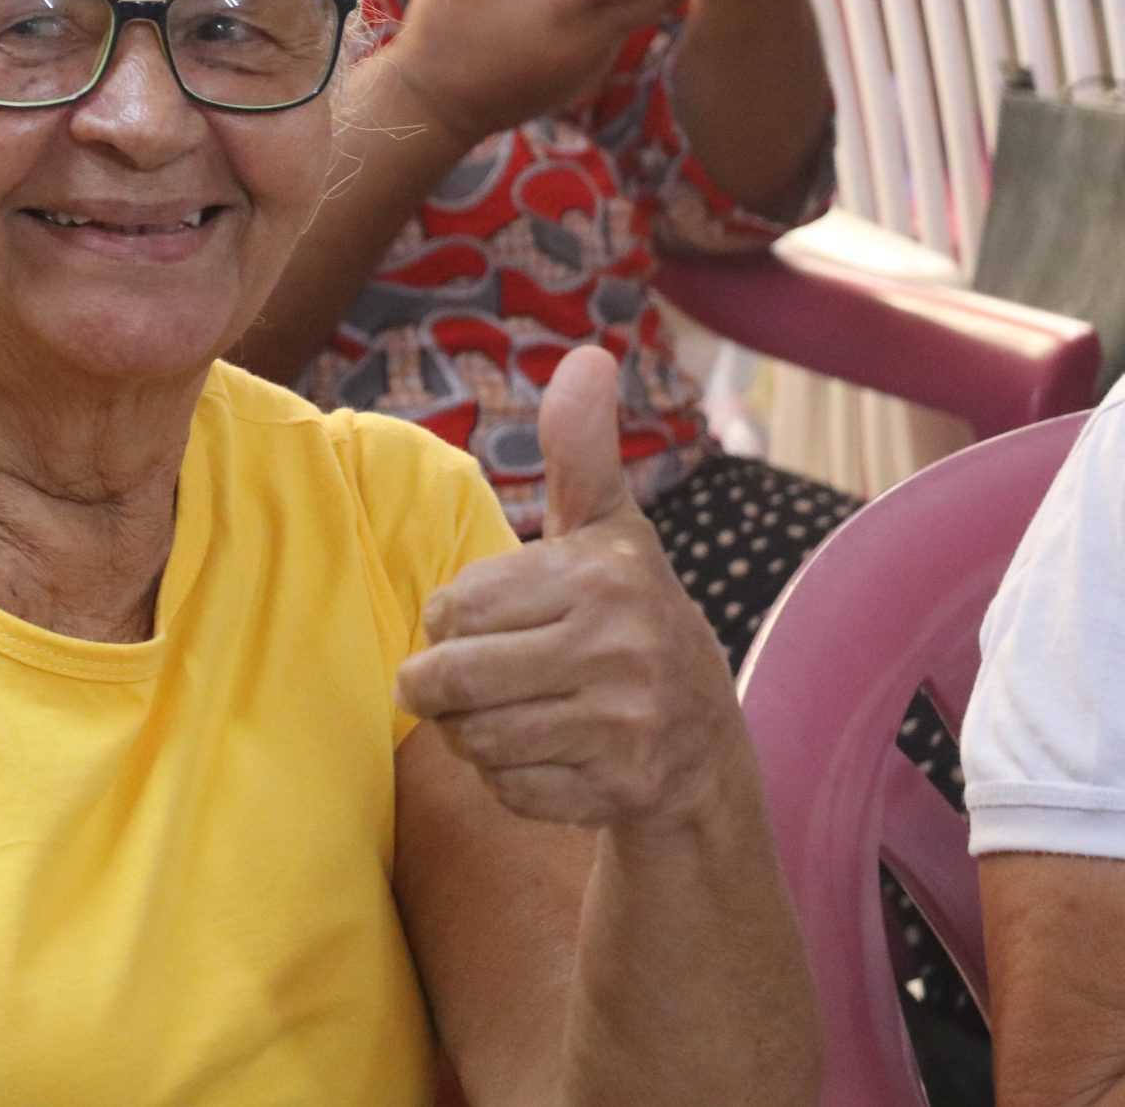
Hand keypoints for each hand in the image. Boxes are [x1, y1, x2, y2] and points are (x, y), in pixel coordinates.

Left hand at [396, 347, 746, 832]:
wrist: (703, 745)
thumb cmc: (627, 618)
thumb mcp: (607, 531)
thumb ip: (581, 452)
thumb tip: (586, 354)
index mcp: (607, 574)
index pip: (449, 607)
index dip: (452, 621)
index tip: (495, 622)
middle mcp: (625, 646)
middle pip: (449, 679)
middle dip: (442, 688)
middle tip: (476, 681)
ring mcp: (627, 725)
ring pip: (473, 740)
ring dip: (474, 735)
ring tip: (519, 713)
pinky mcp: (621, 792)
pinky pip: (506, 791)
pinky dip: (511, 782)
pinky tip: (556, 758)